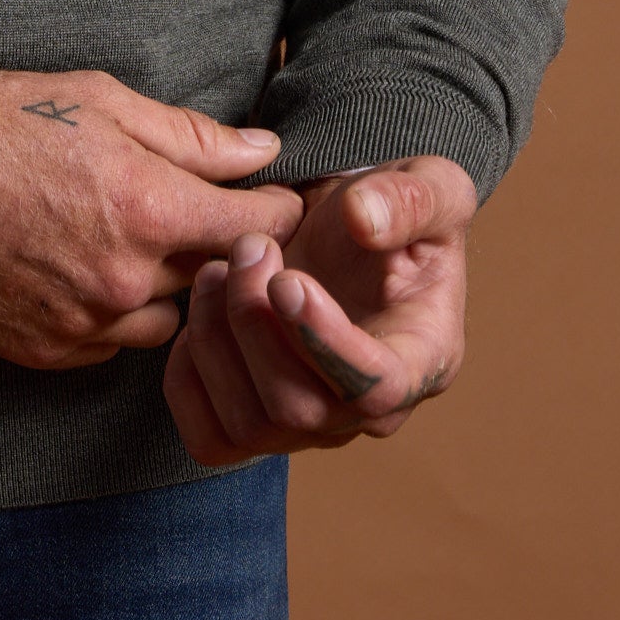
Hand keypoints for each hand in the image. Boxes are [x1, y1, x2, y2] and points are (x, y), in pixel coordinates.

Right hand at [0, 47, 304, 369]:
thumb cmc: (1, 117)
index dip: (276, 208)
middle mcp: (123, 281)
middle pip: (214, 278)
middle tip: (202, 214)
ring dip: (166, 289)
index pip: (256, 226)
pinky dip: (111, 314)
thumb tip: (264, 151)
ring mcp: (81, 325)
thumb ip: (192, 136)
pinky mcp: (42, 353)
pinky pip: (109, 346)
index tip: (278, 198)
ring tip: (133, 241)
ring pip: (165, 322)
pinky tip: (84, 267)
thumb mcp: (104, 100)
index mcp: (147, 208)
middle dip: (218, 246)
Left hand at [163, 154, 474, 464]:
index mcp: (422, 358)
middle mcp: (368, 410)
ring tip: (216, 266)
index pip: (375, 388)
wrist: (345, 226)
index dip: (324, 341)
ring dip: (217, 339)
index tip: (286, 279)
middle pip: (299, 409)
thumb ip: (412, 198)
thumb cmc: (393, 209)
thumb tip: (364, 221)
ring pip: (250, 426)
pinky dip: (187, 376)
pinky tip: (202, 312)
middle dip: (256, 323)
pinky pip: (210, 436)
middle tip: (247, 246)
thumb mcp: (431, 183)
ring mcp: (311, 426)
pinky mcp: (256, 424)